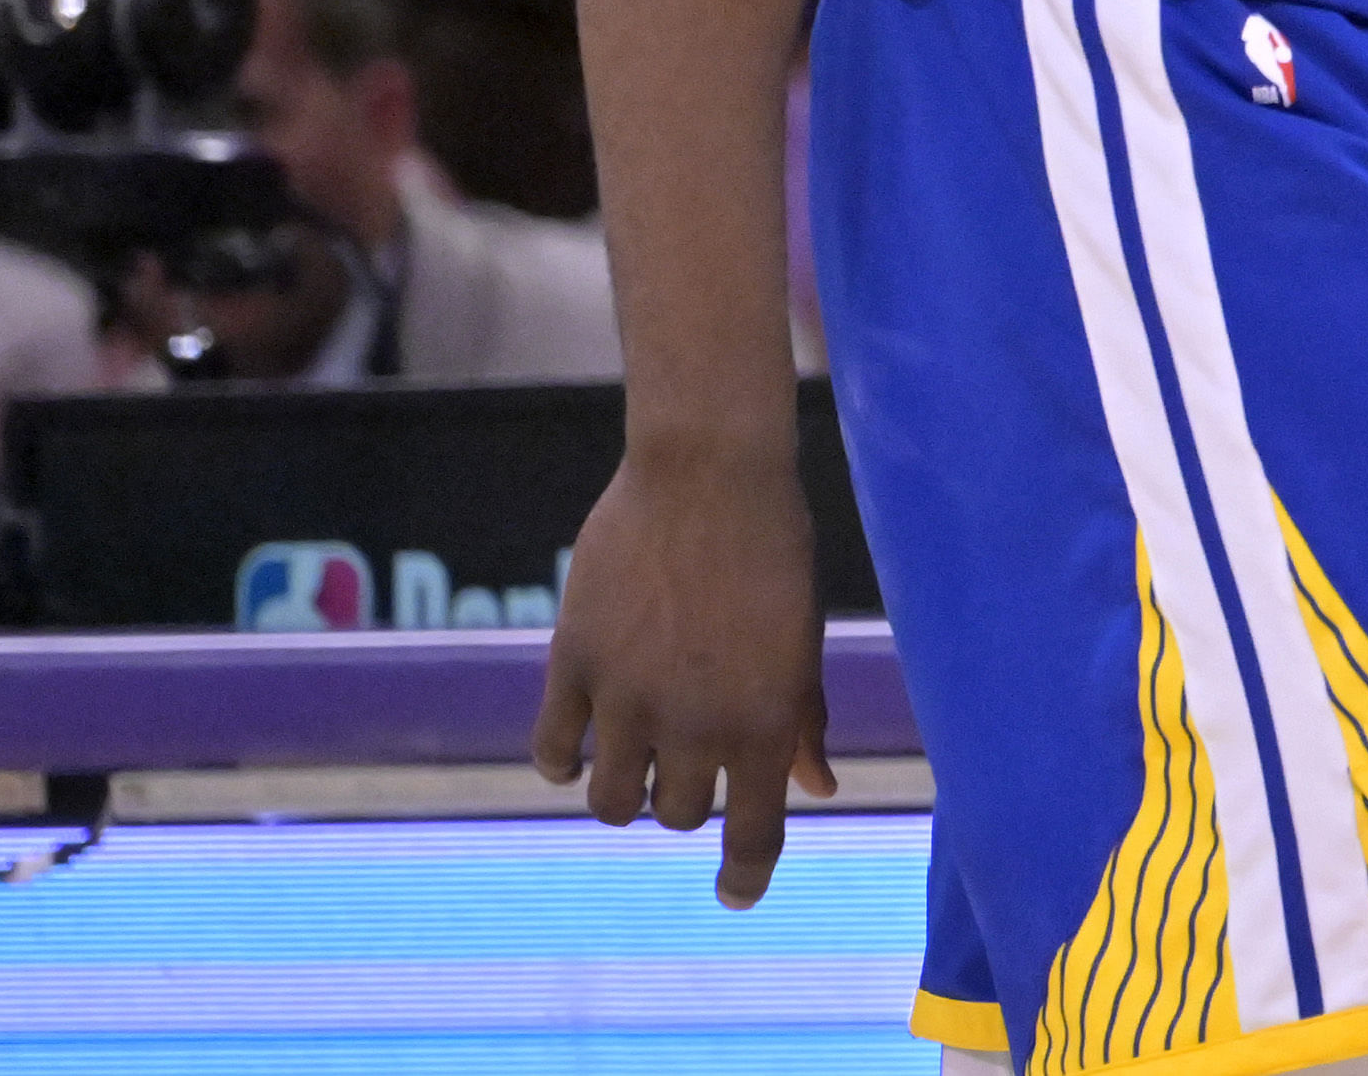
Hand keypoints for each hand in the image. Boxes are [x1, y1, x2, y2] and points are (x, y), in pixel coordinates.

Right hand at [532, 440, 838, 905]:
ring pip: (611, 800)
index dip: (745, 876)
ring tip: (636, 759)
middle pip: (675, 816)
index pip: (754, 834)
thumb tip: (816, 788)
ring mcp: (627, 697)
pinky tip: (577, 743)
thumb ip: (804, 720)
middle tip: (690, 762)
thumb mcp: (802, 639)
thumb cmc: (773, 551)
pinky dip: (561, 759)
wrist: (709, 471)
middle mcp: (695, 722)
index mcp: (765, 721)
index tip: (734, 895)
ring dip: (624, 791)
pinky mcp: (572, 663)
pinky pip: (551, 749)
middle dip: (684, 802)